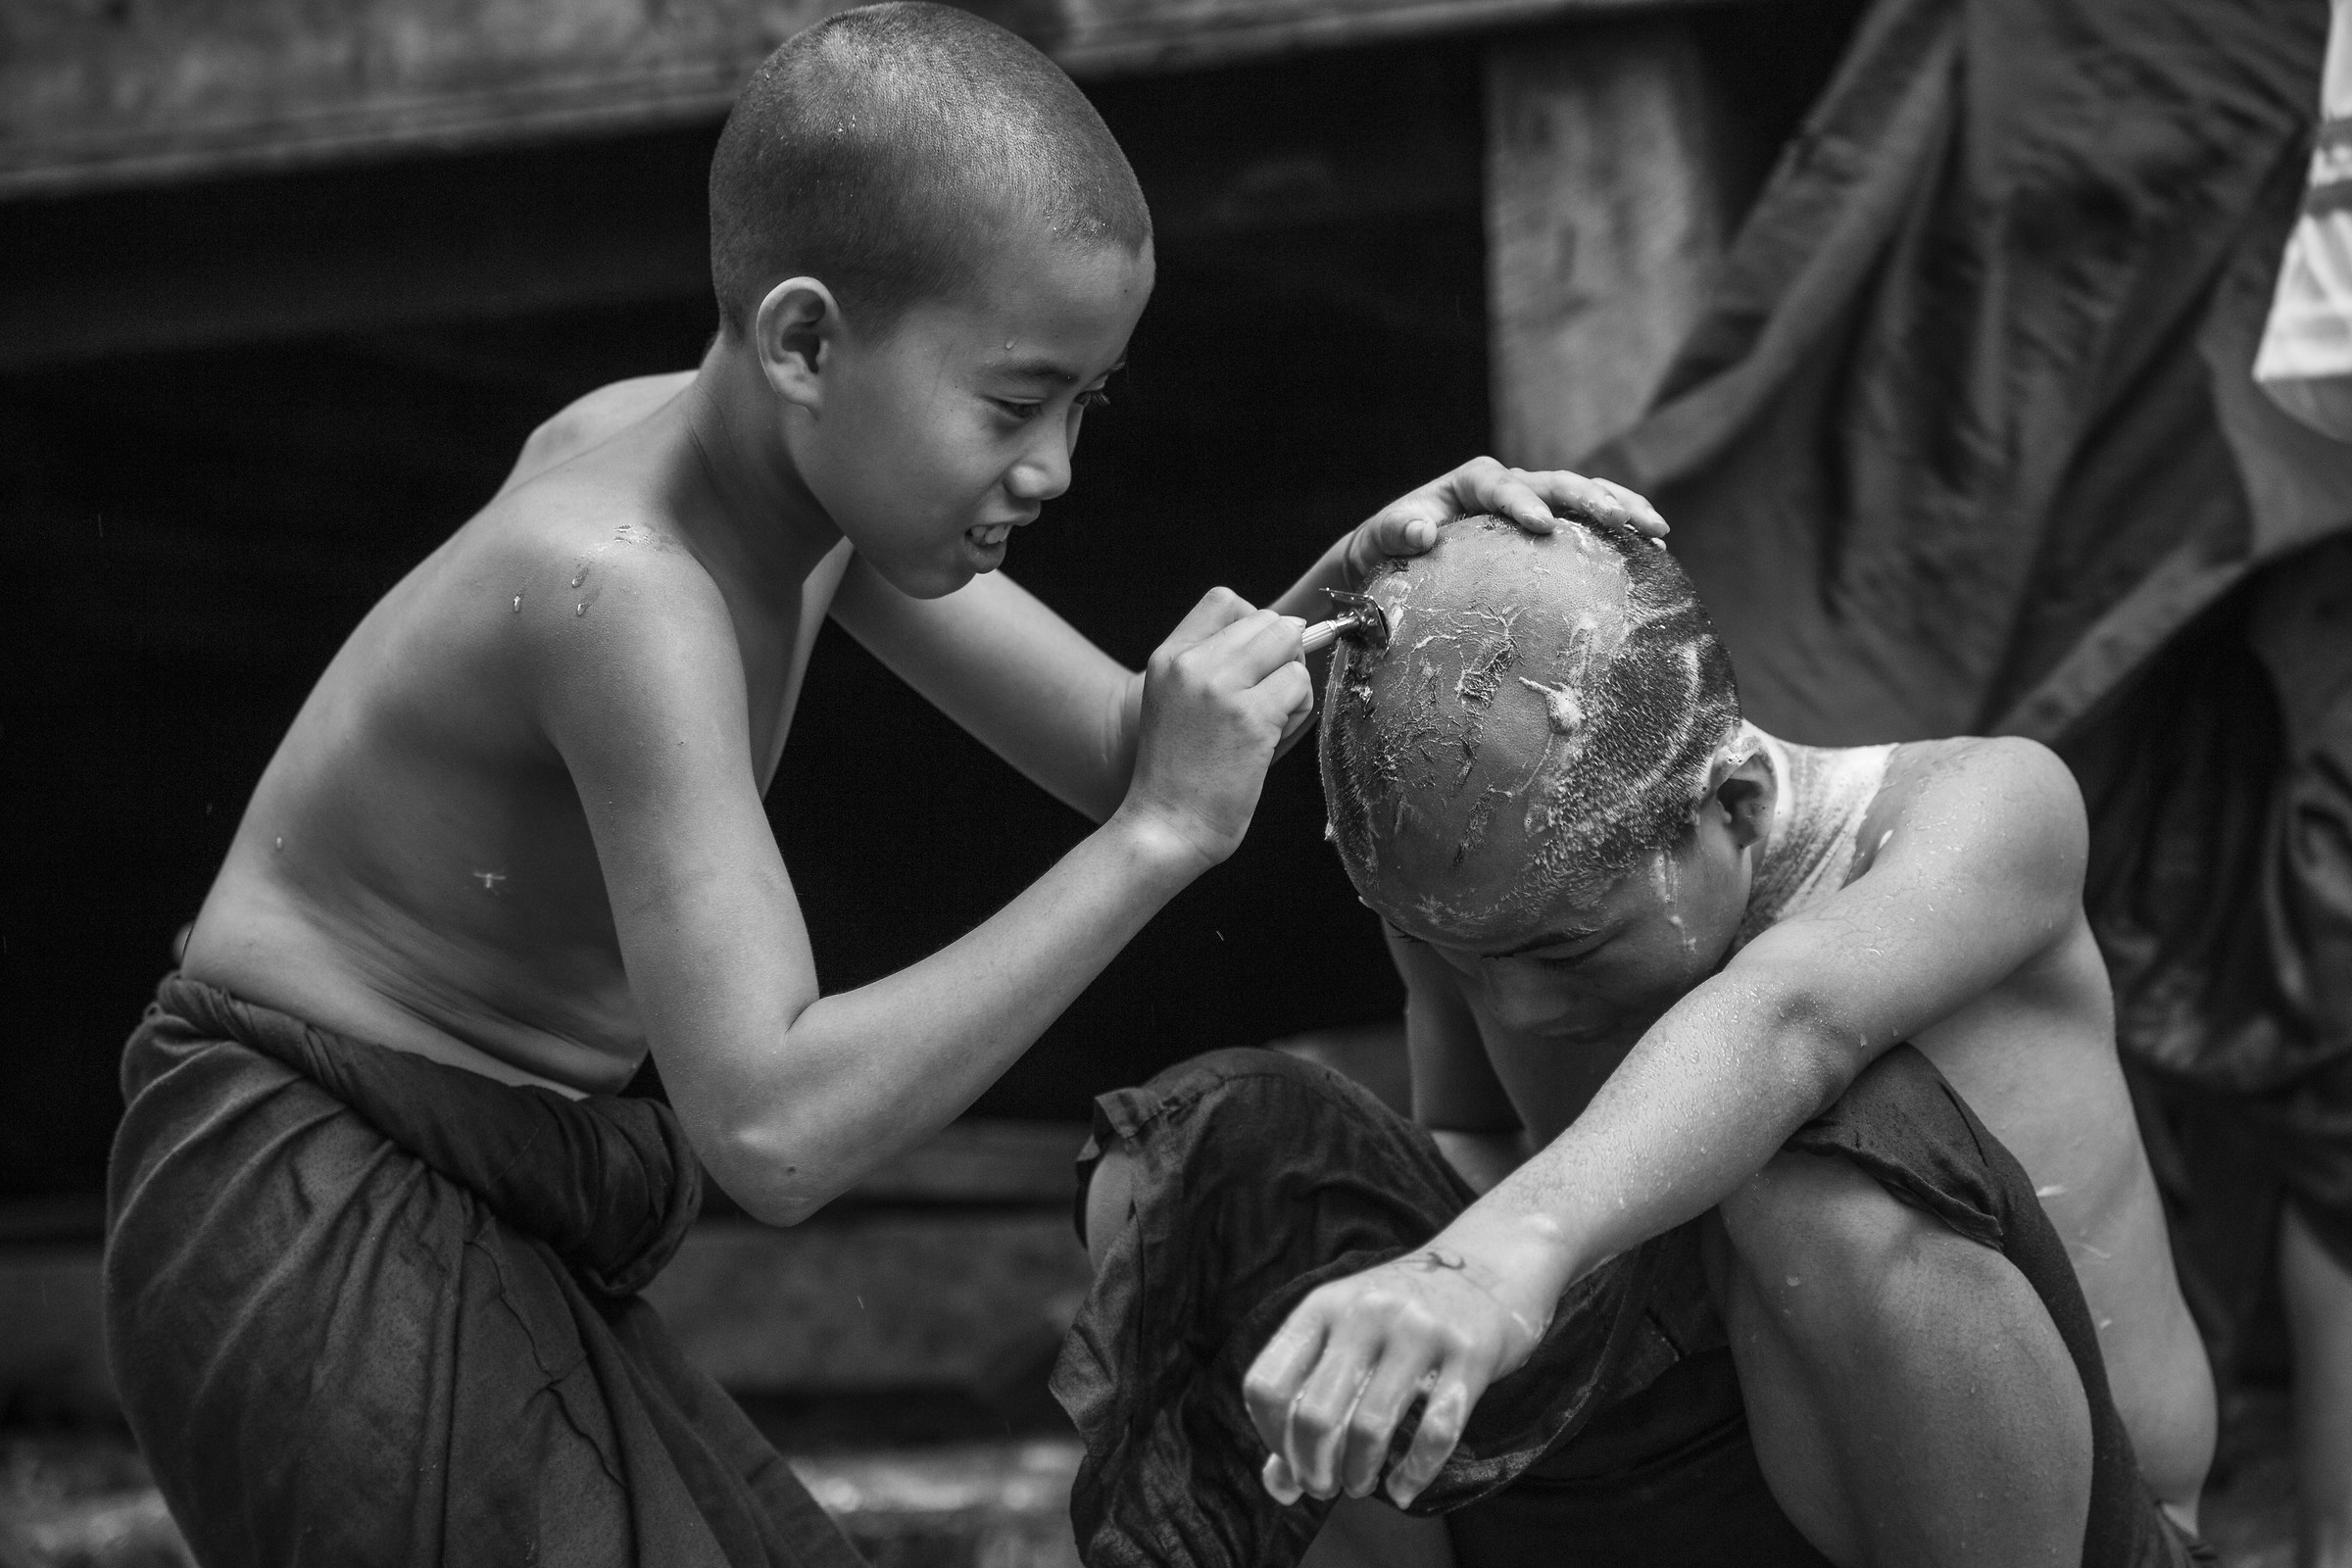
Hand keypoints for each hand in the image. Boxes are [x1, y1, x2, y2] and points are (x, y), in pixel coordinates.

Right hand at [1117, 588, 1313, 869]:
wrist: (1164, 825)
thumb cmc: (1177, 773)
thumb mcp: (1175, 701)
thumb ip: (1213, 664)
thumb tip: (1286, 632)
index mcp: (1169, 656)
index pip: (1226, 600)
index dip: (1255, 624)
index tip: (1256, 660)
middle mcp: (1192, 664)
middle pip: (1268, 620)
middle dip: (1283, 653)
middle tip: (1270, 694)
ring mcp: (1222, 688)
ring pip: (1290, 647)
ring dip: (1294, 681)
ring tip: (1271, 717)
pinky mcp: (1251, 718)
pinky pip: (1300, 685)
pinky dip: (1299, 708)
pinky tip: (1274, 736)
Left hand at [1241, 1244, 1546, 1510]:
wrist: (1492, 1262)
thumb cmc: (1405, 1312)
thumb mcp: (1347, 1334)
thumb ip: (1308, 1401)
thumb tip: (1278, 1487)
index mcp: (1324, 1306)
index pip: (1267, 1384)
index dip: (1270, 1436)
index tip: (1289, 1458)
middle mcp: (1366, 1313)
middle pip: (1316, 1416)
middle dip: (1313, 1469)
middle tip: (1324, 1486)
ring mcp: (1419, 1331)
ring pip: (1371, 1427)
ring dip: (1359, 1474)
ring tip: (1360, 1485)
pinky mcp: (1469, 1356)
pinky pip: (1436, 1431)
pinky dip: (1414, 1473)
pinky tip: (1404, 1488)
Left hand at [1341, 458, 1667, 586]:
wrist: (1402, 548)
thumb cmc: (1392, 542)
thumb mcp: (1382, 537)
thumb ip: (1395, 530)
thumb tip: (1421, 531)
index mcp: (1472, 482)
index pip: (1501, 484)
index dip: (1522, 501)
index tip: (1542, 525)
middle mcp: (1509, 484)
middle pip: (1557, 482)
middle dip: (1591, 499)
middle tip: (1621, 521)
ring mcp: (1534, 501)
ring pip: (1585, 494)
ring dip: (1623, 507)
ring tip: (1658, 531)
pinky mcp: (1551, 524)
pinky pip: (1590, 523)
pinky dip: (1622, 531)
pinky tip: (1655, 551)